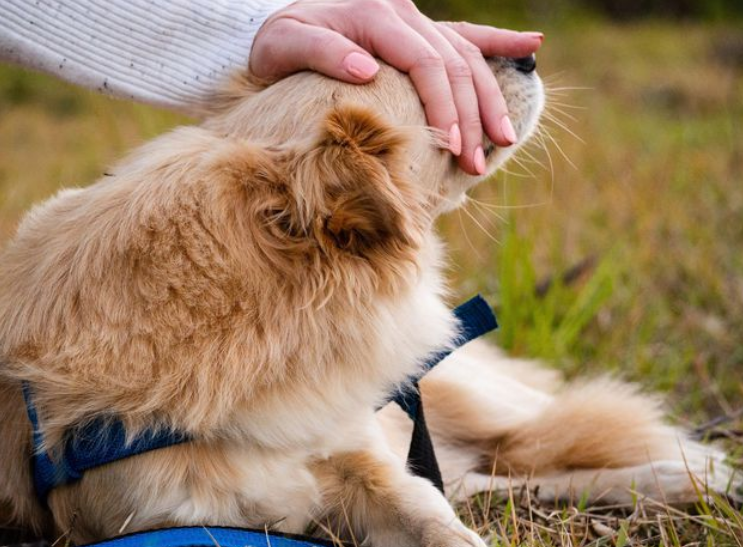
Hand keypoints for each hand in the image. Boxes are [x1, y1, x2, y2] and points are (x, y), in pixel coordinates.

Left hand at [250, 0, 542, 174]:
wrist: (277, 22)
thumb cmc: (277, 42)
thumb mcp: (283, 45)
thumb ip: (321, 52)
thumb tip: (365, 69)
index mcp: (375, 13)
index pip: (425, 62)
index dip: (444, 106)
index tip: (453, 148)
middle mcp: (402, 12)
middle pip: (454, 64)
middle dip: (471, 116)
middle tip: (476, 164)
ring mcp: (415, 18)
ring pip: (468, 54)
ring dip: (489, 98)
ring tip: (505, 138)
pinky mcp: (418, 28)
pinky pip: (465, 33)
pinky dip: (499, 41)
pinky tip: (531, 46)